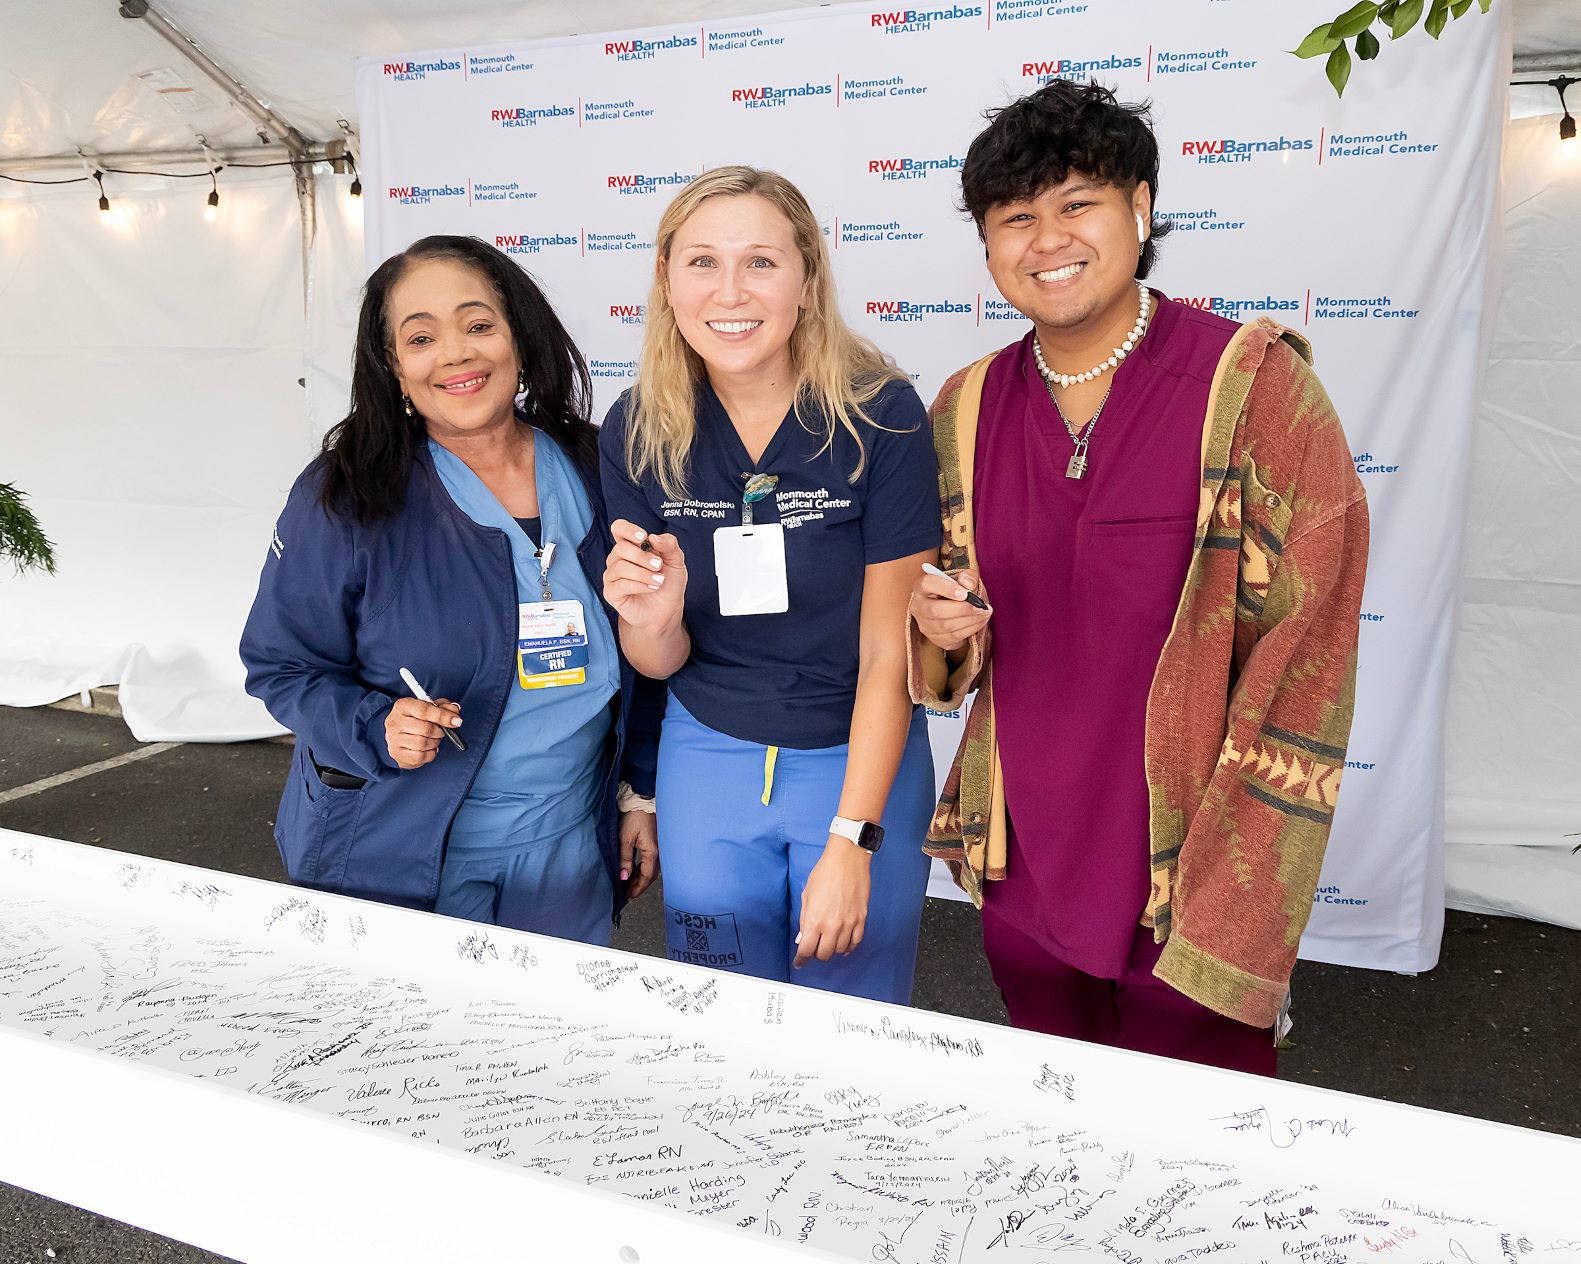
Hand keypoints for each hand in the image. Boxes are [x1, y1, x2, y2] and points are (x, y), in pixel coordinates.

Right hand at [383, 696, 460, 769]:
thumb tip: (455, 713)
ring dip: (435, 743)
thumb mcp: (429, 707)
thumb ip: (444, 707)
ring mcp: (394, 739)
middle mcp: (395, 722)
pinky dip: (430, 753)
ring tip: (434, 739)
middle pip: (426, 729)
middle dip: (439, 731)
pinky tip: (429, 748)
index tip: (456, 721)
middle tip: (441, 731)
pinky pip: (421, 756)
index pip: (424, 710)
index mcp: (403, 706)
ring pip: (423, 744)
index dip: (443, 716)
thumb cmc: (416, 719)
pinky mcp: (397, 754)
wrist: (398, 735)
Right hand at [603, 520, 686, 631]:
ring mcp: (613, 576)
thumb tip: (653, 537)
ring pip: (621, 567)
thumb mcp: (676, 561)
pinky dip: (639, 585)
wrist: (667, 610)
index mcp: (631, 546)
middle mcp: (618, 559)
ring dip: (644, 574)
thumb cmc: (668, 583)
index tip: (643, 538)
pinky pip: (620, 585)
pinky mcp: (611, 592)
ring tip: (658, 581)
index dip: (628, 530)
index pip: (619, 528)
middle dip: (643, 557)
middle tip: (659, 566)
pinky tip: (651, 588)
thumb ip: (669, 544)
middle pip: (621, 548)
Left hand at [619, 811, 658, 899]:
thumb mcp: (625, 838)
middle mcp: (659, 852)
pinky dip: (644, 869)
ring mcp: (659, 847)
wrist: (643, 800)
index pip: (646, 877)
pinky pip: (652, 861)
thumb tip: (624, 877)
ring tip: (631, 883)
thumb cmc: (634, 817)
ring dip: (642, 878)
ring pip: (652, 869)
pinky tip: (636, 870)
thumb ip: (625, 859)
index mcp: (652, 853)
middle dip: (640, 885)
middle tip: (629, 893)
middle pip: (651, 875)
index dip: (637, 888)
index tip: (628, 895)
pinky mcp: (657, 843)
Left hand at [794, 838, 871, 966]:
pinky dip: (848, 947)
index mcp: (815, 919)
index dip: (801, 959)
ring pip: (840, 950)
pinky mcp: (861, 919)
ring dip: (832, 950)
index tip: (800, 962)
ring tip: (828, 944)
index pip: (807, 950)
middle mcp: (832, 925)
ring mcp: (849, 923)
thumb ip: (805, 919)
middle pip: (824, 954)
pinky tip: (843, 946)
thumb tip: (803, 937)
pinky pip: (855, 942)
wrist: (847, 859)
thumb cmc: (825, 872)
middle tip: (813, 949)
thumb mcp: (807, 895)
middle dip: (816, 954)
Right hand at [909, 568, 990, 652]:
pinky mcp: (935, 638)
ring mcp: (925, 625)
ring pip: (945, 626)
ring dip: (970, 621)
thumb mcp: (962, 578)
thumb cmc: (955, 590)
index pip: (927, 584)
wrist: (953, 607)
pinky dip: (970, 630)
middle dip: (962, 609)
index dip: (946, 588)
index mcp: (922, 586)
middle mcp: (918, 606)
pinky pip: (953, 637)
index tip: (965, 593)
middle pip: (935, 610)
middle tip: (981, 607)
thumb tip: (969, 585)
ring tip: (985, 613)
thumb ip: (967, 577)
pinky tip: (980, 622)